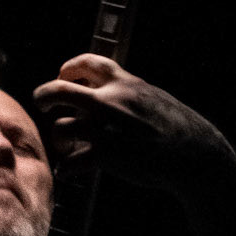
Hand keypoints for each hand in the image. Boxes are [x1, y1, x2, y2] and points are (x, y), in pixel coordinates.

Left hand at [32, 55, 232, 194]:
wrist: (194, 153)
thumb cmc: (178, 129)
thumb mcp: (153, 98)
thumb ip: (129, 94)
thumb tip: (113, 93)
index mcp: (125, 84)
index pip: (88, 63)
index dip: (69, 67)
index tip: (62, 75)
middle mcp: (110, 101)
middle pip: (60, 90)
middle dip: (44, 96)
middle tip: (42, 103)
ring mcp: (105, 128)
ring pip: (61, 128)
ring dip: (60, 139)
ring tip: (66, 147)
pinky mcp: (104, 155)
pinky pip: (71, 162)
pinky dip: (66, 169)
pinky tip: (68, 172)